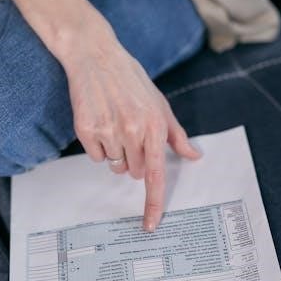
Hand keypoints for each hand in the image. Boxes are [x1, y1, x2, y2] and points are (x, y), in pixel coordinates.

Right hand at [60, 21, 200, 231]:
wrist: (95, 56)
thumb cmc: (131, 80)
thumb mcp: (160, 104)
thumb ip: (176, 135)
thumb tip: (194, 156)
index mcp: (153, 125)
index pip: (155, 174)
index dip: (153, 203)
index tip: (150, 224)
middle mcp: (131, 131)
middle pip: (134, 173)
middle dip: (134, 160)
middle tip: (130, 134)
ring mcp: (107, 131)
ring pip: (115, 166)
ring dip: (116, 154)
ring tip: (114, 124)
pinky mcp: (86, 130)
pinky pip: (96, 157)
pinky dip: (99, 146)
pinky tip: (100, 122)